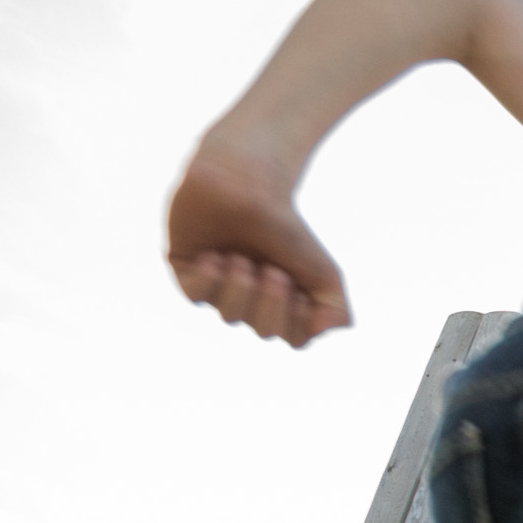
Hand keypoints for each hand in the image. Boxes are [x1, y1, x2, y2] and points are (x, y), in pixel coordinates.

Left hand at [167, 140, 350, 346]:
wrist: (246, 183)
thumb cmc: (287, 228)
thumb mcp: (325, 272)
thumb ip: (336, 311)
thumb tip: (318, 333)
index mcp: (286, 305)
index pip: (295, 338)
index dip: (298, 317)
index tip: (299, 285)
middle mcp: (253, 302)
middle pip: (265, 331)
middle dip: (271, 301)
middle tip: (271, 270)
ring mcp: (219, 290)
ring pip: (231, 316)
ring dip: (241, 286)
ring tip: (239, 256)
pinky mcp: (187, 274)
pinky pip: (197, 297)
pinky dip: (210, 278)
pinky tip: (214, 255)